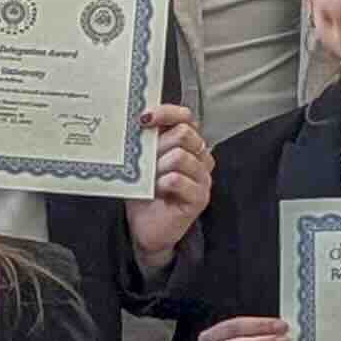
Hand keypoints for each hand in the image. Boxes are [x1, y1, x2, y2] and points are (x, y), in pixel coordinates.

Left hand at [126, 102, 211, 264]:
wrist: (145, 228)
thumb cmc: (144, 192)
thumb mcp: (142, 161)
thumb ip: (146, 141)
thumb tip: (137, 119)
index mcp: (188, 144)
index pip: (185, 117)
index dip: (166, 113)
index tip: (143, 118)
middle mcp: (200, 157)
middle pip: (184, 134)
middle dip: (158, 145)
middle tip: (145, 160)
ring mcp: (202, 178)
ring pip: (180, 156)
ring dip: (158, 167)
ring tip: (150, 179)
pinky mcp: (200, 198)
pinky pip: (178, 180)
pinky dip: (162, 183)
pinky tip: (157, 190)